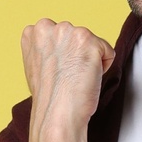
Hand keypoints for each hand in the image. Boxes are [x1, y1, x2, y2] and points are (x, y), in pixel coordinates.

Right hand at [20, 19, 115, 141]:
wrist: (57, 114)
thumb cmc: (49, 98)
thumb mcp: (36, 65)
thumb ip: (46, 49)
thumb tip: (59, 49)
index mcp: (33, 32)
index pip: (60, 34)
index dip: (63, 54)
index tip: (57, 69)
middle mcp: (49, 27)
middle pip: (77, 36)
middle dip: (77, 54)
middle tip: (67, 75)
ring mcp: (69, 32)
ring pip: (92, 43)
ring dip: (90, 60)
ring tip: (75, 77)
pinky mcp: (89, 41)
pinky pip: (108, 52)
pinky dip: (103, 67)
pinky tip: (86, 78)